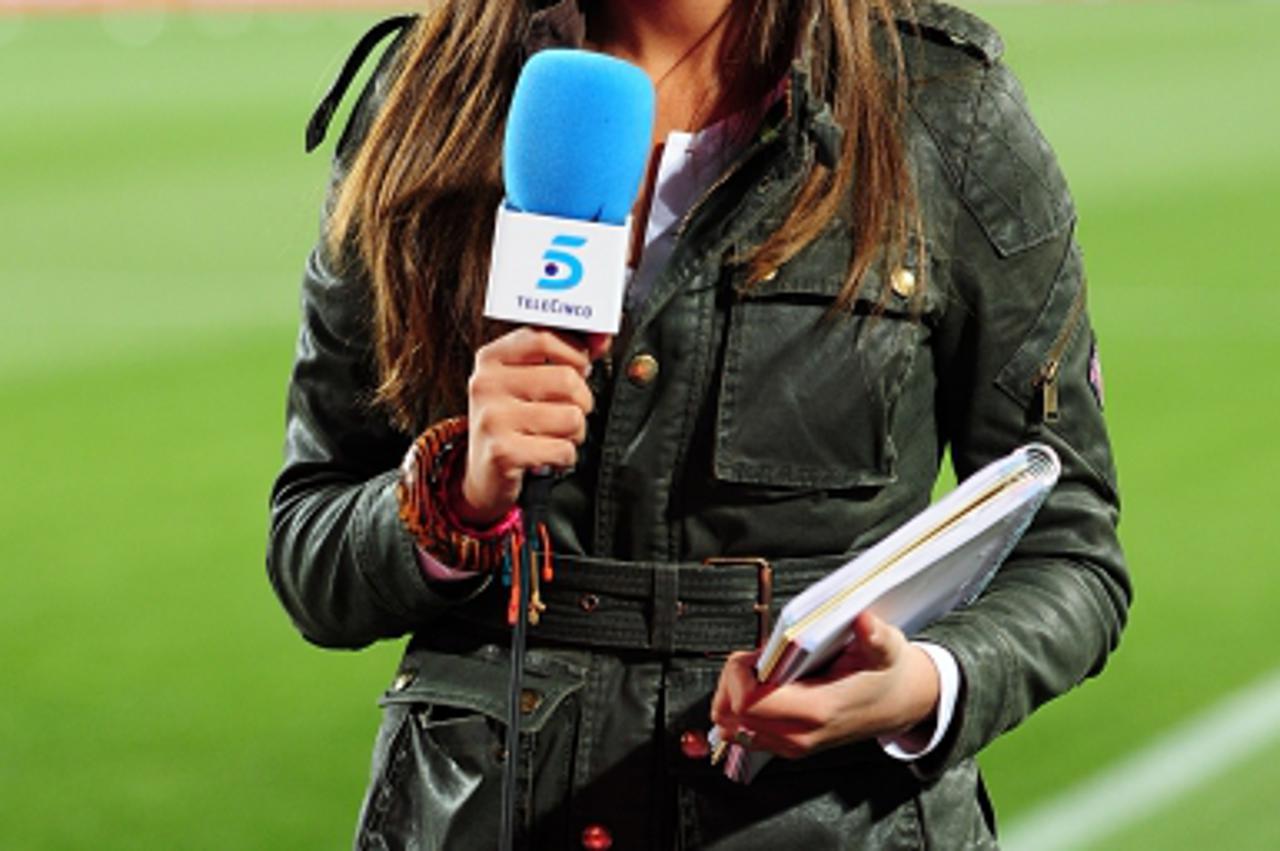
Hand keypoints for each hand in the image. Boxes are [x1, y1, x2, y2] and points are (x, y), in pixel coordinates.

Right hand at [459, 327, 608, 525]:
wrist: (484, 474)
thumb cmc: (512, 422)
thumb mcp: (525, 380)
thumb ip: (560, 354)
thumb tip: (602, 339)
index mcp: (491, 359)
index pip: (545, 338)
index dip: (575, 353)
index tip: (582, 368)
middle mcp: (487, 384)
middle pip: (566, 379)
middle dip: (581, 402)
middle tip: (566, 412)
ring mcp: (493, 418)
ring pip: (571, 417)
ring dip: (574, 434)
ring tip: (554, 436)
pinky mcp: (503, 453)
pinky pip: (563, 449)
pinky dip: (564, 458)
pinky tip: (547, 456)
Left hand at [709, 611, 940, 758]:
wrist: (897, 704)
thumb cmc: (886, 677)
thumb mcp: (887, 649)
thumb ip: (874, 636)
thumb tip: (864, 622)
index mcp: (817, 711)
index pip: (748, 703)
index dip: (740, 673)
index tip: (757, 654)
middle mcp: (799, 735)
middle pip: (731, 714)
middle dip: (733, 679)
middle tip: (758, 658)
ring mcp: (790, 745)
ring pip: (731, 725)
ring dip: (733, 693)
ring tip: (760, 671)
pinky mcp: (785, 745)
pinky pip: (742, 731)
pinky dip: (740, 706)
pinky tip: (763, 686)